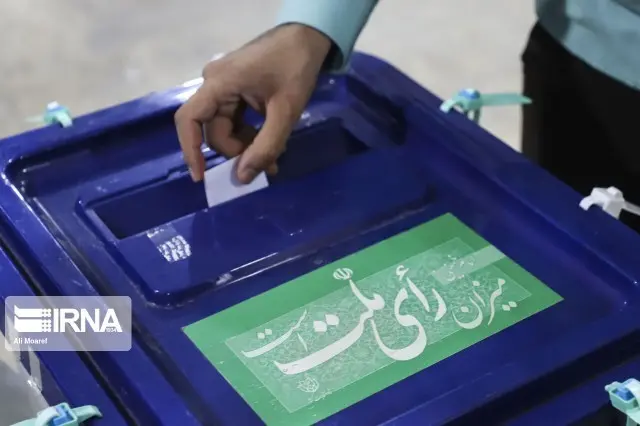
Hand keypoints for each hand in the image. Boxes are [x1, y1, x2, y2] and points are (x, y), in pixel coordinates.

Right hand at [175, 24, 331, 182]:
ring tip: (274, 158)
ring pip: (225, 127)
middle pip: (213, 129)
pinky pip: (234, 119)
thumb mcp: (285, 112)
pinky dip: (249, 134)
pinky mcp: (235, 89)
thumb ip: (266, 146)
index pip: (189, 120)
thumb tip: (243, 178)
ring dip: (246, 146)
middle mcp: (214, 83)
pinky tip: (270, 143)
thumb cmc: (295, 69)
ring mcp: (224, 86)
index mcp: (219, 83)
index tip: (201, 176)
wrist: (307, 38)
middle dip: (236, 152)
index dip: (190, 150)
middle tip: (267, 166)